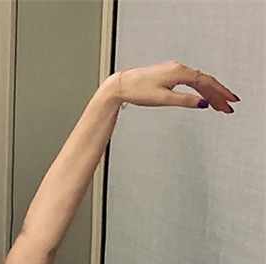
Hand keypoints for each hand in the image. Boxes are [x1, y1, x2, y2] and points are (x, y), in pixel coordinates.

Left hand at [115, 61, 238, 113]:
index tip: (230, 101)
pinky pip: (190, 81)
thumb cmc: (138, 90)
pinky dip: (199, 90)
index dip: (220, 92)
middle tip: (228, 107)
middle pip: (205, 82)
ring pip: (198, 82)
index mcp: (180, 72)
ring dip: (210, 94)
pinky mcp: (169, 74)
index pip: (207, 82)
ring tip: (219, 106)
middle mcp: (179, 68)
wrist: (122, 85)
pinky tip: (203, 97)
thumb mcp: (163, 99)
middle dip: (219, 95)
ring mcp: (174, 70)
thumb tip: (202, 104)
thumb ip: (184, 101)